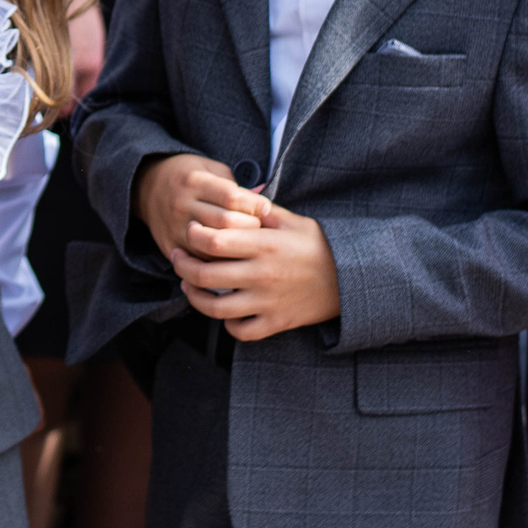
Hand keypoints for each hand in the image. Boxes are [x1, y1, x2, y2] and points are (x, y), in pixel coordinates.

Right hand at [134, 153, 268, 263]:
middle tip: (258, 226)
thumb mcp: (211, 169)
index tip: (265, 208)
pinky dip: (219, 261)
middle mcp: (181, 205)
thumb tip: (265, 207)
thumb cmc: (189, 177)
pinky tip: (229, 255)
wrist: (146, 188)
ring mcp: (174, 228)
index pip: (232, 198)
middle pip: (226, 223)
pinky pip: (200, 261)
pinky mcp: (170, 247)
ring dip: (236, 247)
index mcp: (193, 181)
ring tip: (245, 242)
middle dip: (250, 227)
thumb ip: (236, 186)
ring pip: (214, 247)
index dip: (255, 205)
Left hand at [171, 204, 339, 340]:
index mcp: (264, 245)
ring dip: (194, 296)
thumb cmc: (320, 246)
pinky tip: (224, 311)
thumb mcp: (293, 221)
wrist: (352, 280)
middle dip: (181, 265)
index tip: (190, 231)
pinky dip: (227, 324)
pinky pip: (241, 331)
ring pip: (215, 308)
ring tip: (187, 285)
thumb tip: (236, 196)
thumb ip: (261, 211)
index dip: (193, 235)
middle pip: (204, 274)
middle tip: (176, 257)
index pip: (213, 240)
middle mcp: (262, 275)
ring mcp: (268, 303)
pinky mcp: (276, 323)